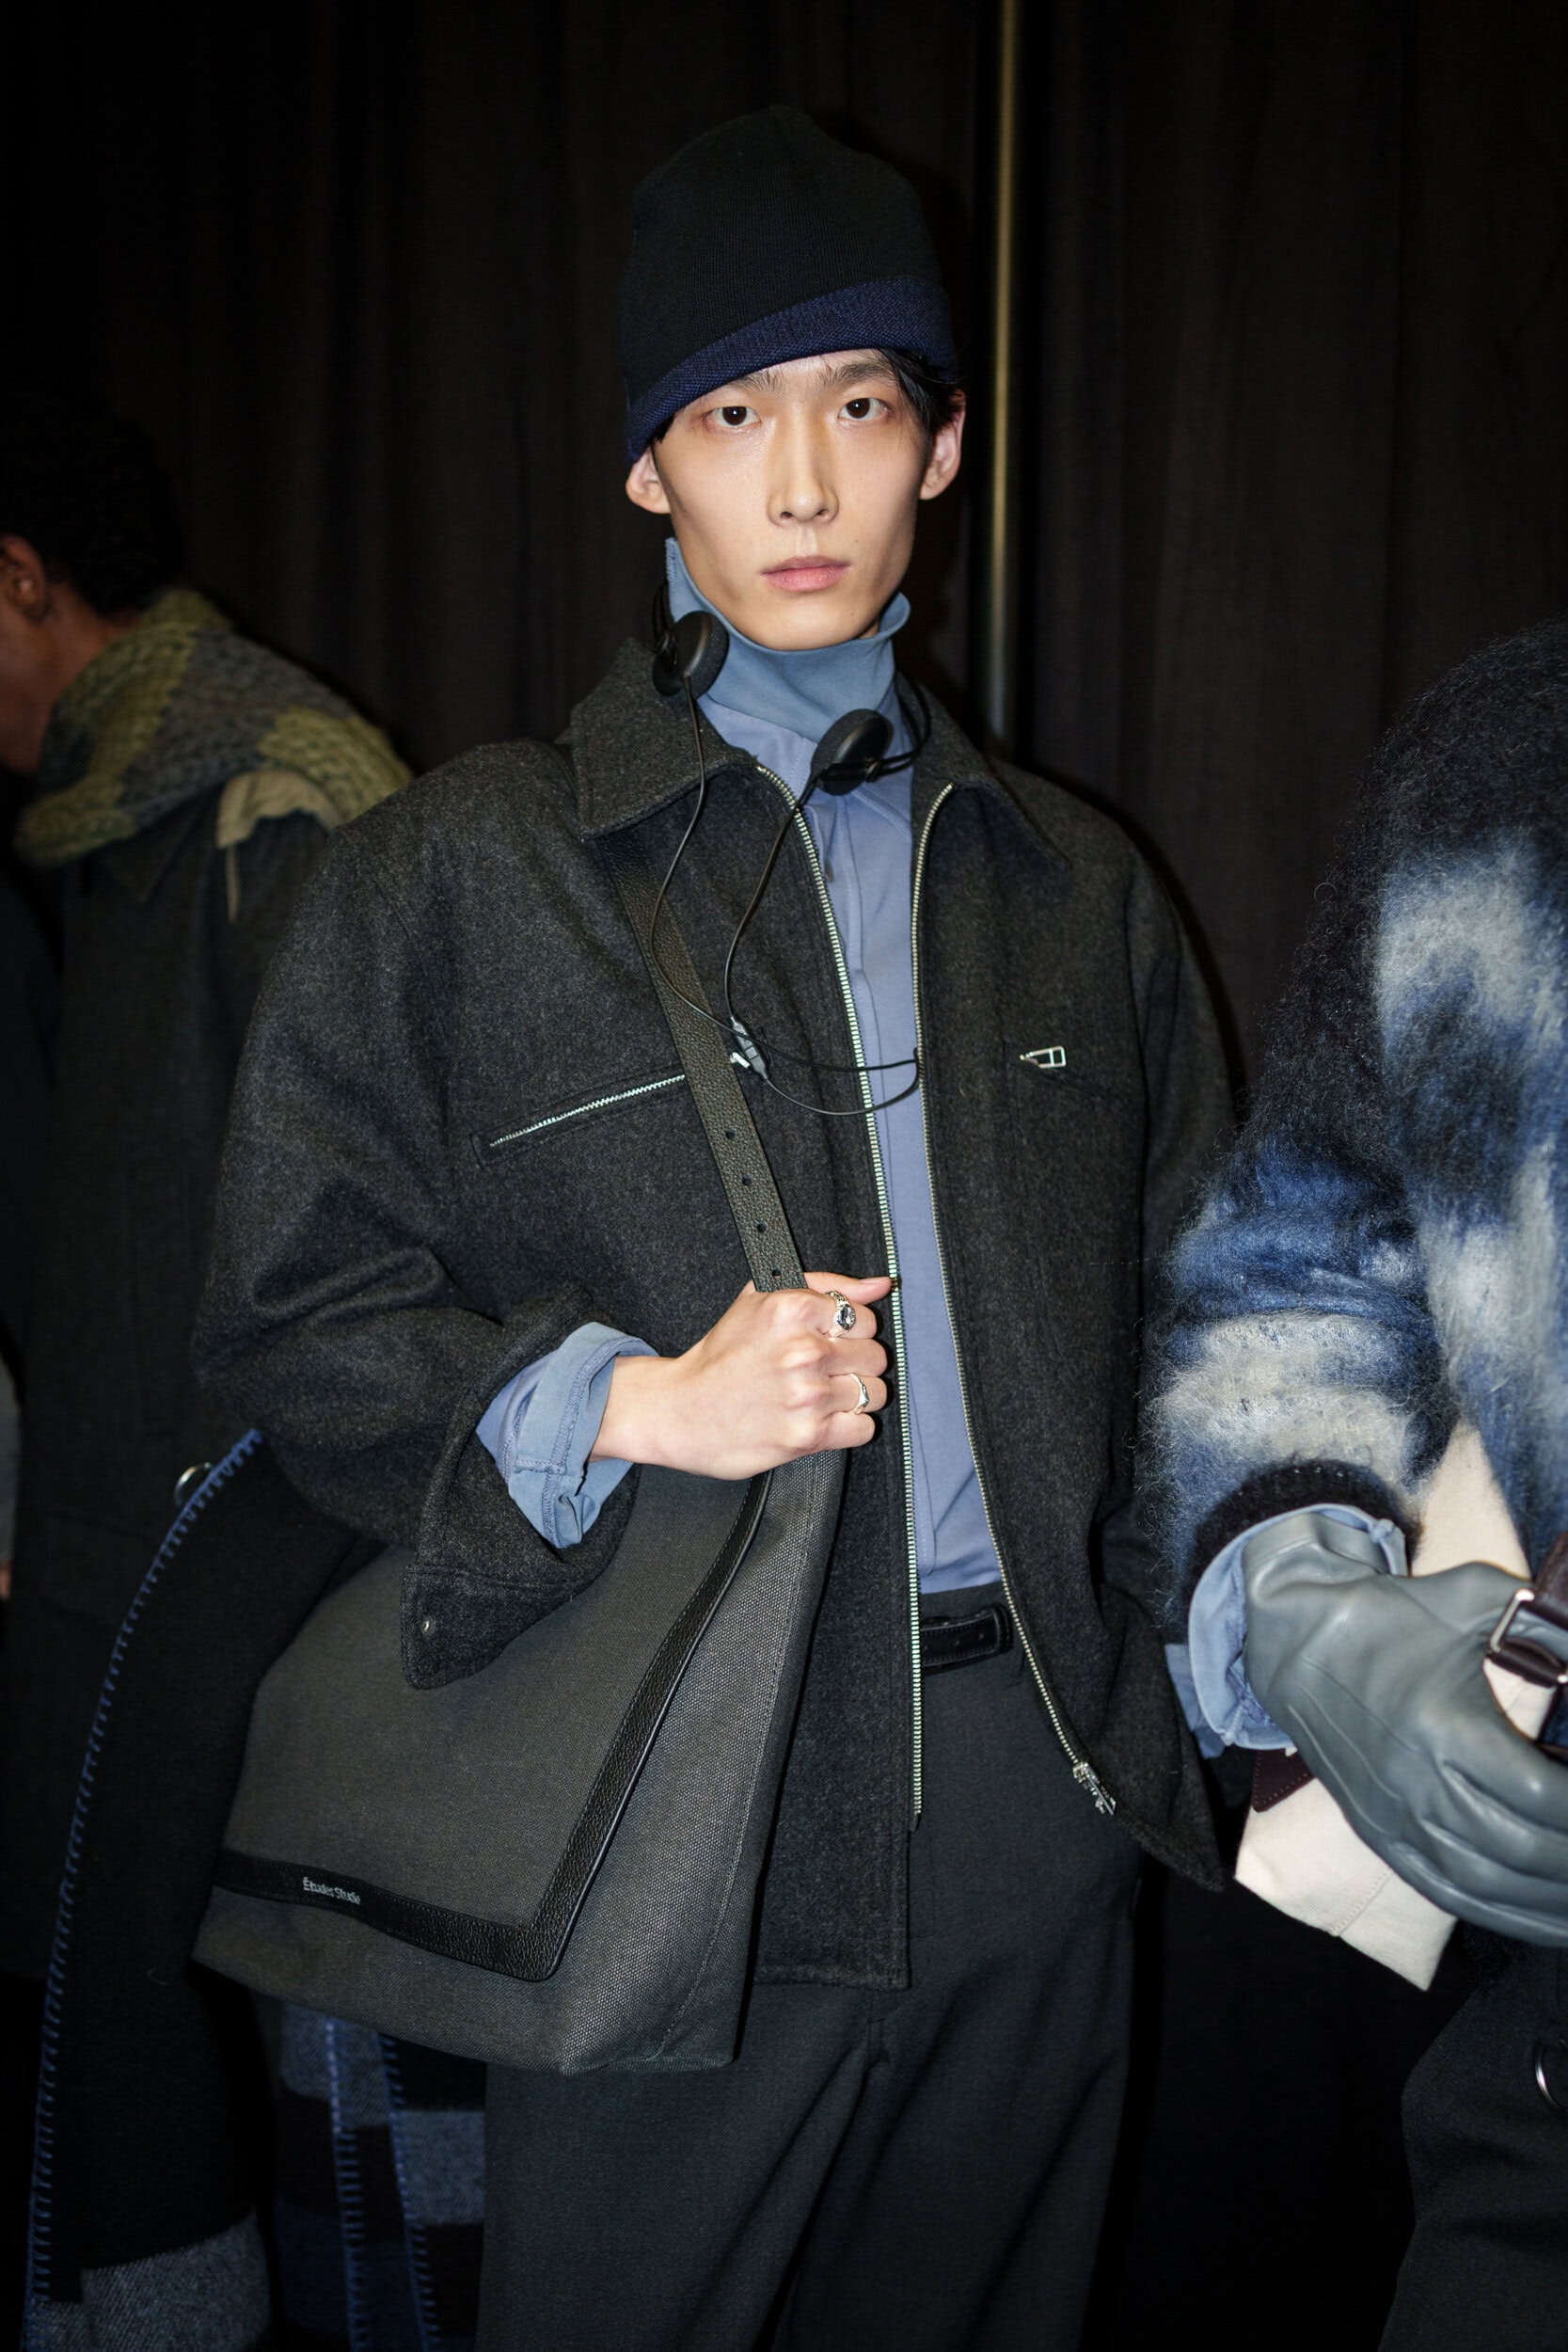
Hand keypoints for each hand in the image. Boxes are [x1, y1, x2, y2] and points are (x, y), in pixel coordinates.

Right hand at [591, 1272, 890, 1479]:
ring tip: (822, 1395)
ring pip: (875, 1392)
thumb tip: (881, 1285)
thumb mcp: (760, 1300)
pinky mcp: (808, 1435)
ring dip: (854, 1396)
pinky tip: (822, 1418)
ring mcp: (808, 1395)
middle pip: (874, 1355)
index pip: (864, 1318)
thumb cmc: (720, 1357)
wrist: (680, 1411)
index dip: (849, 1331)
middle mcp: (803, 1351)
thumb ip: (826, 1285)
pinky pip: (864, 1428)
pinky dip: (848, 1426)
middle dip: (855, 1363)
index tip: (828, 1341)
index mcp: (792, 1310)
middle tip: (825, 1370)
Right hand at [1243, 1515, 1567, 1943]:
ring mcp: (1397, 1820)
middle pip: (1523, 1849)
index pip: (1539, 1793)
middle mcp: (1419, 1785)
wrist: (1299, 1642)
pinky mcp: (1382, 1838)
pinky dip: (1509, 1917)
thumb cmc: (1394, 1616)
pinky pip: (1452, 1895)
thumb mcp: (1476, 1597)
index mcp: (1445, 1728)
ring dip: (1553, 1899)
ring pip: (1491, 1885)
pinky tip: (1551, 1922)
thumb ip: (1551, 1625)